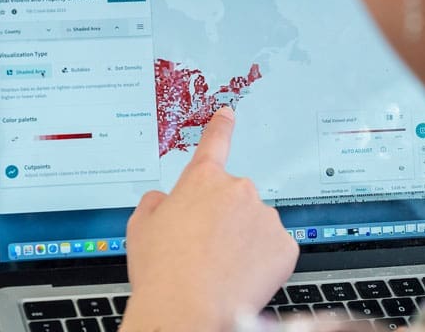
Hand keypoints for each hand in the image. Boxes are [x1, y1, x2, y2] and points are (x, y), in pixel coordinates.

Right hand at [122, 107, 298, 331]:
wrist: (187, 310)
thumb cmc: (162, 272)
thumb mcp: (140, 227)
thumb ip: (155, 202)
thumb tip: (164, 199)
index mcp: (202, 180)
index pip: (214, 143)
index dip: (221, 127)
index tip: (229, 113)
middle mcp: (238, 190)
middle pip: (234, 198)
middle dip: (224, 218)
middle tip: (203, 248)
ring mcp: (265, 217)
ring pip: (256, 225)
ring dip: (243, 241)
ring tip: (219, 268)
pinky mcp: (285, 247)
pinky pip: (274, 250)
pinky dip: (262, 262)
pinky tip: (239, 277)